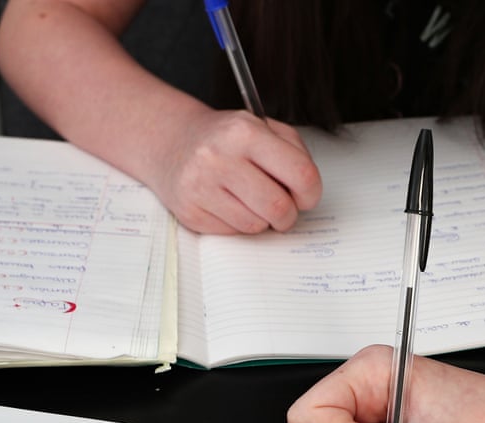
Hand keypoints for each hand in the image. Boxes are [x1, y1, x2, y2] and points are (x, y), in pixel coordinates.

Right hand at [152, 108, 322, 233]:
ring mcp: (201, 187)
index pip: (300, 174)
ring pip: (256, 225)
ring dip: (261, 219)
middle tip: (283, 209)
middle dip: (288, 215)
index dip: (311, 193)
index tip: (306, 196)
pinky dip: (239, 223)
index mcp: (245, 132)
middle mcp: (220, 157)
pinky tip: (229, 204)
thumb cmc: (225, 138)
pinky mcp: (190, 212)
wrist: (172, 142)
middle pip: (278, 207)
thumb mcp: (262, 128)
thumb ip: (293, 153)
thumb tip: (307, 192)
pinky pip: (233, 232)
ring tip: (250, 200)